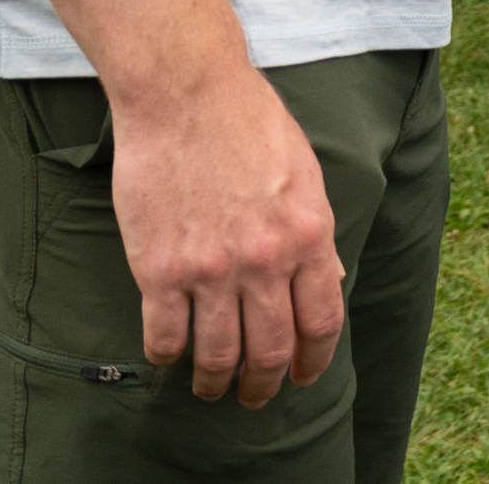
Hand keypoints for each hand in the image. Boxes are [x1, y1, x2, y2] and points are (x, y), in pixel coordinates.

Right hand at [108, 58, 344, 407]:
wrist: (186, 93)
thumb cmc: (248, 122)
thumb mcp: (305, 173)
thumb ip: (313, 232)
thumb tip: (327, 279)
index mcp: (308, 234)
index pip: (322, 321)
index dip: (313, 359)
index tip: (302, 375)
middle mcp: (265, 260)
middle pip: (270, 349)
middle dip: (264, 384)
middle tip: (255, 395)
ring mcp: (212, 268)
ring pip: (218, 355)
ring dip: (215, 382)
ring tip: (211, 387)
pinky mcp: (161, 269)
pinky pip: (165, 337)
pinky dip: (167, 357)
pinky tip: (169, 356)